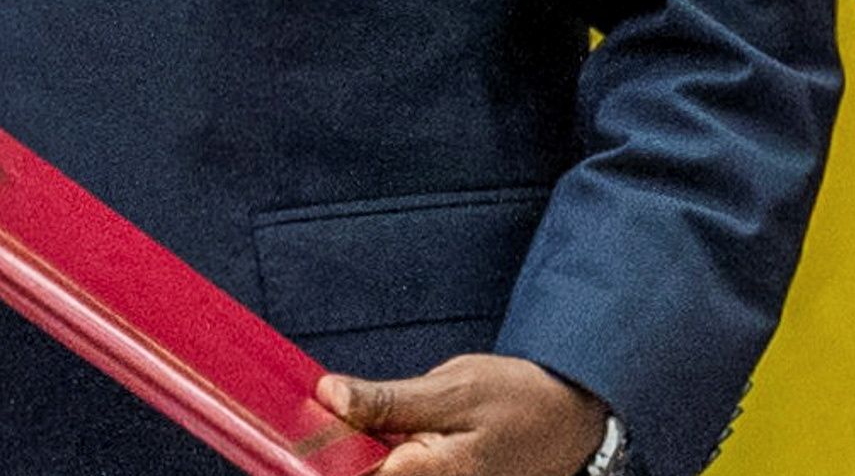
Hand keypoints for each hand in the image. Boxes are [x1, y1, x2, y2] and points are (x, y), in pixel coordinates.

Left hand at [317, 356, 608, 475]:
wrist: (571, 423)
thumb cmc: (519, 402)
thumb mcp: (452, 388)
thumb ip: (387, 400)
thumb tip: (329, 396)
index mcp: (426, 475)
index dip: (310, 459)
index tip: (283, 438)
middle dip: (330, 457)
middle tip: (307, 428)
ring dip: (353, 458)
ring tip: (334, 432)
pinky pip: (394, 474)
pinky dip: (373, 461)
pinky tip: (363, 443)